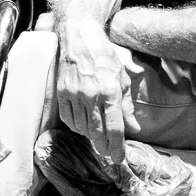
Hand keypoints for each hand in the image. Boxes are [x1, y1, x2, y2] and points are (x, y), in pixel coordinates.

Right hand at [55, 19, 140, 162]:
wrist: (78, 37)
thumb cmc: (103, 55)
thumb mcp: (122, 77)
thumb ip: (126, 105)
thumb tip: (134, 127)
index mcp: (109, 90)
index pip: (114, 127)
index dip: (117, 146)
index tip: (119, 158)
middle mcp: (90, 94)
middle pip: (97, 131)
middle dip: (104, 146)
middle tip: (109, 153)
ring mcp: (73, 93)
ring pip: (82, 127)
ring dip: (90, 136)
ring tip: (97, 139)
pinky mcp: (61, 92)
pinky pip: (68, 118)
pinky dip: (76, 127)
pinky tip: (83, 127)